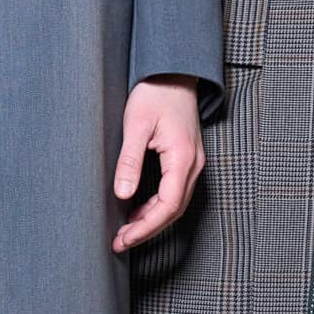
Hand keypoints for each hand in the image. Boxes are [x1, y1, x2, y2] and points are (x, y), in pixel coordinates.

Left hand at [112, 76, 204, 254]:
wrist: (173, 72)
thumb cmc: (155, 93)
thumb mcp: (136, 125)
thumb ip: (130, 161)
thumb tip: (123, 194)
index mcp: (182, 158)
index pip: (168, 206)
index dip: (146, 227)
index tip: (125, 238)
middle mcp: (193, 164)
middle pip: (174, 210)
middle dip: (147, 230)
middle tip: (121, 242)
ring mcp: (193, 161)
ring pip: (176, 203)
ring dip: (152, 220)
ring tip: (126, 231)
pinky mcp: (186, 158)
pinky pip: (175, 190)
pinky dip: (157, 206)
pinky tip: (138, 210)